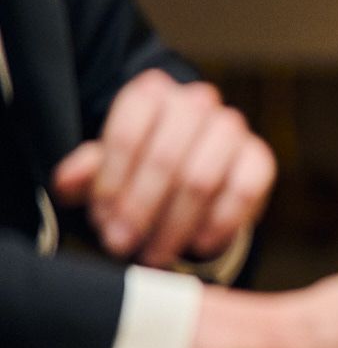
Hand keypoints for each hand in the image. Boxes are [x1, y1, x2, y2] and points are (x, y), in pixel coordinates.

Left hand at [52, 68, 274, 266]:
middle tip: (123, 245)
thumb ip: (87, 172)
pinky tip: (199, 245)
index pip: (127, 135)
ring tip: (155, 254)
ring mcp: (232, 127)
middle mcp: (196, 101)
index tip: (103, 220)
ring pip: (201, 179)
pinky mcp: (260, 157)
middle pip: (165, 159)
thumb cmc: (143, 169)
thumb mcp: (109, 167)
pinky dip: (220, 224)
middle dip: (140, 210)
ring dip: (174, 225)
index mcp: (151, 93)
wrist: (196, 173)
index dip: (112, 183)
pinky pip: (243, 191)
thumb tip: (67, 182)